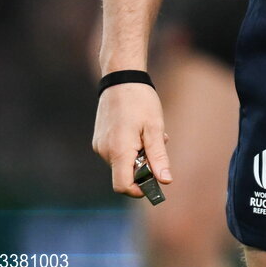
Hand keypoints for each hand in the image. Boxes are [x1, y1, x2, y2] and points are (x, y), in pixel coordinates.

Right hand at [92, 83, 171, 197]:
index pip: (123, 186)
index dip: (140, 189)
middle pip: (124, 174)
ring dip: (138, 155)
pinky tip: (140, 131)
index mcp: (118, 151)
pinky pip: (116, 152)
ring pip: (122, 163)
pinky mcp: (100, 139)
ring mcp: (100, 145)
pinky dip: (130, 148)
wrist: (121, 77)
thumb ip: (158, 156)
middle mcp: (105, 152)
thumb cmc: (140, 101)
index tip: (155, 180)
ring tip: (151, 134)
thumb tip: (165, 181)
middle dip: (143, 167)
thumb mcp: (154, 128)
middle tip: (158, 146)